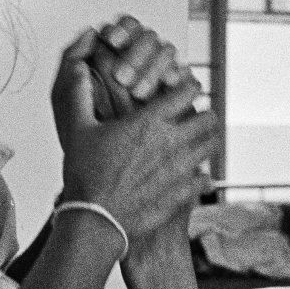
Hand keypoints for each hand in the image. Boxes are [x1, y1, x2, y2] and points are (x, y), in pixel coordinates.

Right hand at [53, 36, 218, 243]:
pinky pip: (205, 178)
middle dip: (204, 114)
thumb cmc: (84, 175)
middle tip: (195, 117)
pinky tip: (190, 174)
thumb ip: (79, 95)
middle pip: (209, 118)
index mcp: (149, 122)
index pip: (187, 91)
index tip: (184, 89)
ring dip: (207, 141)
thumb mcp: (77, 130)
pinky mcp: (182, 194)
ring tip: (196, 142)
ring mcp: (180, 169)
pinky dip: (201, 174)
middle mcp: (171, 142)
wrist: (94, 220)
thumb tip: (76, 68)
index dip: (189, 86)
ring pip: (213, 146)